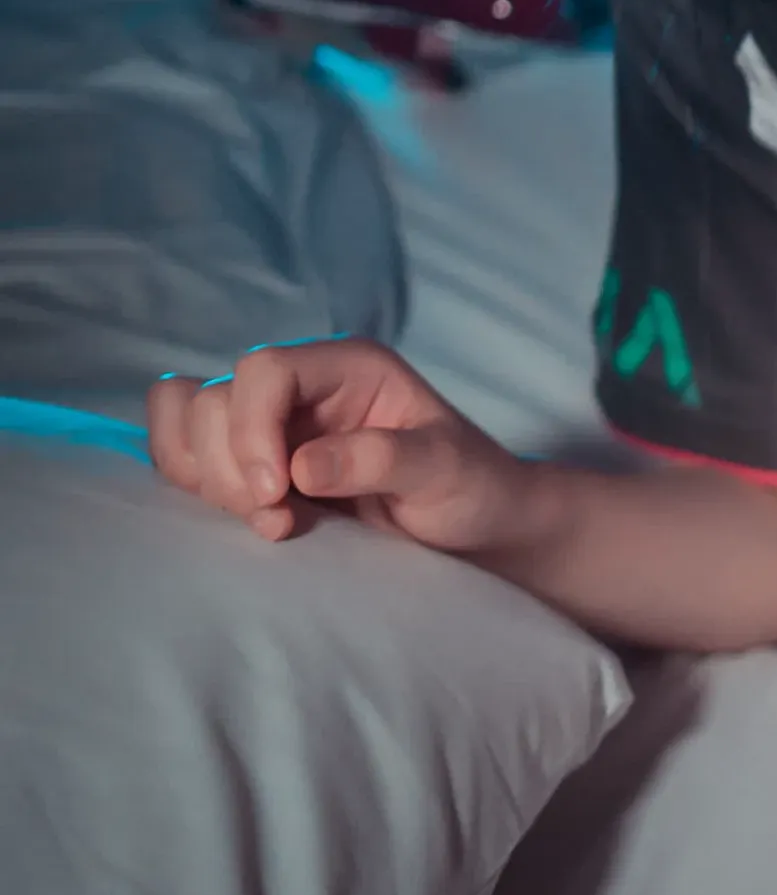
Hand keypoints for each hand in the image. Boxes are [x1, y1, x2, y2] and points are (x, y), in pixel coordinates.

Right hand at [145, 337, 534, 554]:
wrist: (473, 527)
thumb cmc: (471, 487)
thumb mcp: (444, 469)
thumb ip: (381, 459)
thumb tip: (301, 466)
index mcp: (349, 367)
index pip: (264, 370)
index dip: (252, 429)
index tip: (277, 493)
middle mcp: (302, 387)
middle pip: (212, 401)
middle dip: (229, 466)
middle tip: (278, 517)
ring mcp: (270, 424)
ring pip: (187, 426)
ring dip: (207, 479)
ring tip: (270, 520)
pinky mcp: (252, 464)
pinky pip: (187, 458)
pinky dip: (199, 489)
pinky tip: (253, 519)